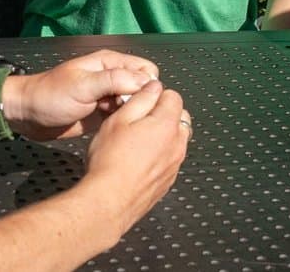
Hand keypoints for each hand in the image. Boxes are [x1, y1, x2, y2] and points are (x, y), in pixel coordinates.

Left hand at [4, 49, 157, 140]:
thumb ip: (114, 80)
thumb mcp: (83, 86)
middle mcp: (113, 77)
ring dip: (132, 112)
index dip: (147, 85)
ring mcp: (109, 95)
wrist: (27, 116)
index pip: (146, 69)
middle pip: (144, 87)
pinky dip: (124, 120)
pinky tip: (116, 127)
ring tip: (120, 121)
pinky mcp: (104, 113)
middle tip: (125, 113)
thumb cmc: (49, 96)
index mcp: (110, 63)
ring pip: (136, 102)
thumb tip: (146, 82)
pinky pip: (123, 115)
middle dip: (142, 100)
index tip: (135, 100)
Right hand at [78, 79, 190, 235]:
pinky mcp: (169, 180)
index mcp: (167, 124)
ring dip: (163, 135)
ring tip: (137, 141)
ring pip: (177, 139)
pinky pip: (171, 159)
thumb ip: (140, 99)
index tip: (141, 101)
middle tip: (139, 120)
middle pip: (180, 117)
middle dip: (164, 113)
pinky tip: (139, 160)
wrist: (108, 201)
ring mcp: (175, 163)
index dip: (156, 95)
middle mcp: (178, 143)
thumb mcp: (119, 120)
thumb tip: (154, 87)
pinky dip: (161, 155)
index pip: (174, 96)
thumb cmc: (110, 161)